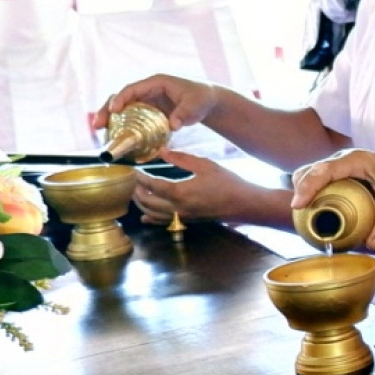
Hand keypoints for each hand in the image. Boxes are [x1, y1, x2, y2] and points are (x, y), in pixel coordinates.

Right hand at [93, 75, 216, 137]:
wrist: (207, 102)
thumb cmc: (201, 99)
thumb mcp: (195, 105)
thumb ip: (184, 114)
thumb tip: (172, 125)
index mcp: (156, 83)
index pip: (133, 89)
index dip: (121, 98)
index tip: (114, 109)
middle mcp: (147, 91)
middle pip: (121, 98)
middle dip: (108, 110)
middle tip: (98, 125)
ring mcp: (145, 102)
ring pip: (122, 108)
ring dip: (110, 119)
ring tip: (100, 132)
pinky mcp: (147, 113)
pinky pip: (130, 118)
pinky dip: (122, 126)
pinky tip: (115, 137)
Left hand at [130, 148, 272, 224]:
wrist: (244, 204)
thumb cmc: (227, 183)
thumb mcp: (205, 165)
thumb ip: (181, 159)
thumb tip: (162, 152)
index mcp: (180, 192)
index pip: (151, 185)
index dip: (139, 177)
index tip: (133, 170)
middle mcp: (177, 208)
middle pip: (147, 201)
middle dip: (136, 191)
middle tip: (130, 181)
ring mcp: (181, 217)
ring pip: (152, 213)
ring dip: (141, 204)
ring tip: (135, 193)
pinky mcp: (187, 222)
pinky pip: (163, 222)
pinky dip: (151, 218)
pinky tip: (145, 215)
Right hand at [289, 149, 374, 248]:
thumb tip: (371, 244)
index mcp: (357, 160)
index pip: (324, 170)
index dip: (308, 186)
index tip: (298, 205)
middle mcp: (346, 159)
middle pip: (311, 170)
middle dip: (300, 190)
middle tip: (299, 215)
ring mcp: (342, 164)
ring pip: (312, 173)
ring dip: (303, 191)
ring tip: (303, 215)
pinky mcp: (343, 172)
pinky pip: (320, 179)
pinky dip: (311, 192)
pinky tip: (312, 211)